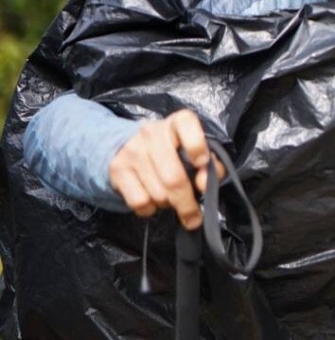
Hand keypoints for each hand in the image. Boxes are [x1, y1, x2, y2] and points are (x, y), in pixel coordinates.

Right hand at [108, 109, 220, 229]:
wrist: (132, 147)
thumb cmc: (176, 153)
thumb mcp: (199, 154)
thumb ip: (212, 167)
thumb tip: (204, 183)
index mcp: (177, 122)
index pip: (186, 124)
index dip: (197, 146)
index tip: (202, 163)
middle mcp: (152, 133)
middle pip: (174, 178)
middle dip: (187, 204)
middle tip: (194, 217)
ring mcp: (132, 150)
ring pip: (158, 194)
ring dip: (168, 204)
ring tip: (170, 197)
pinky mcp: (117, 168)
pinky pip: (140, 202)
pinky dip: (150, 208)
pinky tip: (153, 198)